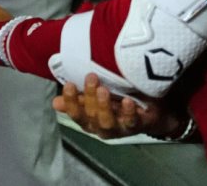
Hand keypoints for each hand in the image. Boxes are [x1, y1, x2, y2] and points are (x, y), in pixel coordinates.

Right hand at [53, 74, 178, 140]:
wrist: (150, 113)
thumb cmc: (118, 102)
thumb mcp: (96, 99)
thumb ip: (79, 100)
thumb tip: (56, 102)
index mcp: (89, 120)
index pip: (75, 114)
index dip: (70, 101)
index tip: (70, 84)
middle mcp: (101, 127)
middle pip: (90, 116)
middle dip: (88, 97)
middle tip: (91, 76)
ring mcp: (119, 129)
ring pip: (107, 122)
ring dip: (103, 106)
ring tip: (104, 90)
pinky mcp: (136, 127)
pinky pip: (131, 122)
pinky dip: (128, 112)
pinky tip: (127, 101)